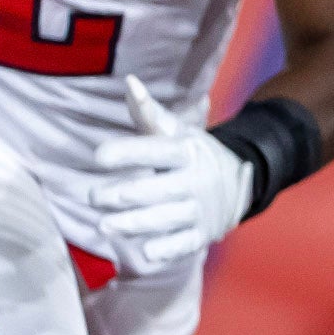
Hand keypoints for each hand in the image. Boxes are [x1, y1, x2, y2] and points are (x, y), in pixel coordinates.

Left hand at [86, 78, 254, 275]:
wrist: (240, 183)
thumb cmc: (191, 154)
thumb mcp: (176, 131)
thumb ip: (148, 113)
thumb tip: (129, 82)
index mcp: (186, 151)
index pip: (154, 150)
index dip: (126, 153)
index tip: (98, 157)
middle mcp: (195, 180)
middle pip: (154, 189)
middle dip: (121, 194)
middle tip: (93, 197)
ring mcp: (199, 210)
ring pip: (163, 218)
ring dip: (133, 223)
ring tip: (104, 225)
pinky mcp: (201, 235)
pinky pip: (182, 245)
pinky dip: (164, 250)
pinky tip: (144, 252)